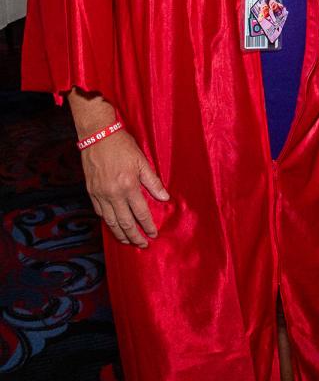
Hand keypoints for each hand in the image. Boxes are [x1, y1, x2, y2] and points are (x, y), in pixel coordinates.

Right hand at [81, 131, 168, 247]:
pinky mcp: (91, 192)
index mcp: (128, 186)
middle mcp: (113, 194)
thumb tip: (165, 198)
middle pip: (125, 222)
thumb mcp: (142, 161)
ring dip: (120, 234)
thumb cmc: (122, 146)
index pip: (141, 213)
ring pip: (110, 221)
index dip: (148, 226)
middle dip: (134, 236)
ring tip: (128, 242)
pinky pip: (100, 213)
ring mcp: (100, 194)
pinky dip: (107, 222)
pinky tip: (113, 226)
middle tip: (142, 245)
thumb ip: (153, 182)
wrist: (97, 136)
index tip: (153, 234)